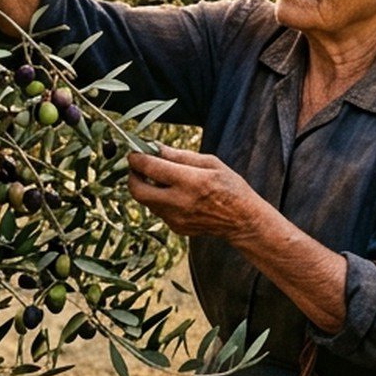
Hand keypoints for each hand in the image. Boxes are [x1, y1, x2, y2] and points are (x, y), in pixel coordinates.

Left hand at [127, 146, 265, 241]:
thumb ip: (181, 156)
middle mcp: (179, 201)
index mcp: (191, 181)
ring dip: (147, 187)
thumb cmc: (230, 187)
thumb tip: (156, 148)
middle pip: (137, 190)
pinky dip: (160, 199)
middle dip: (132, 175)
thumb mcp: (211, 163)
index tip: (135, 152)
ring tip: (161, 178)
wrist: (242, 220)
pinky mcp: (175, 227)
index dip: (137, 158)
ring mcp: (175, 218)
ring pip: (146, 201)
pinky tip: (176, 194)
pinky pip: (158, 210)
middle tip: (138, 166)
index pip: (151, 167)